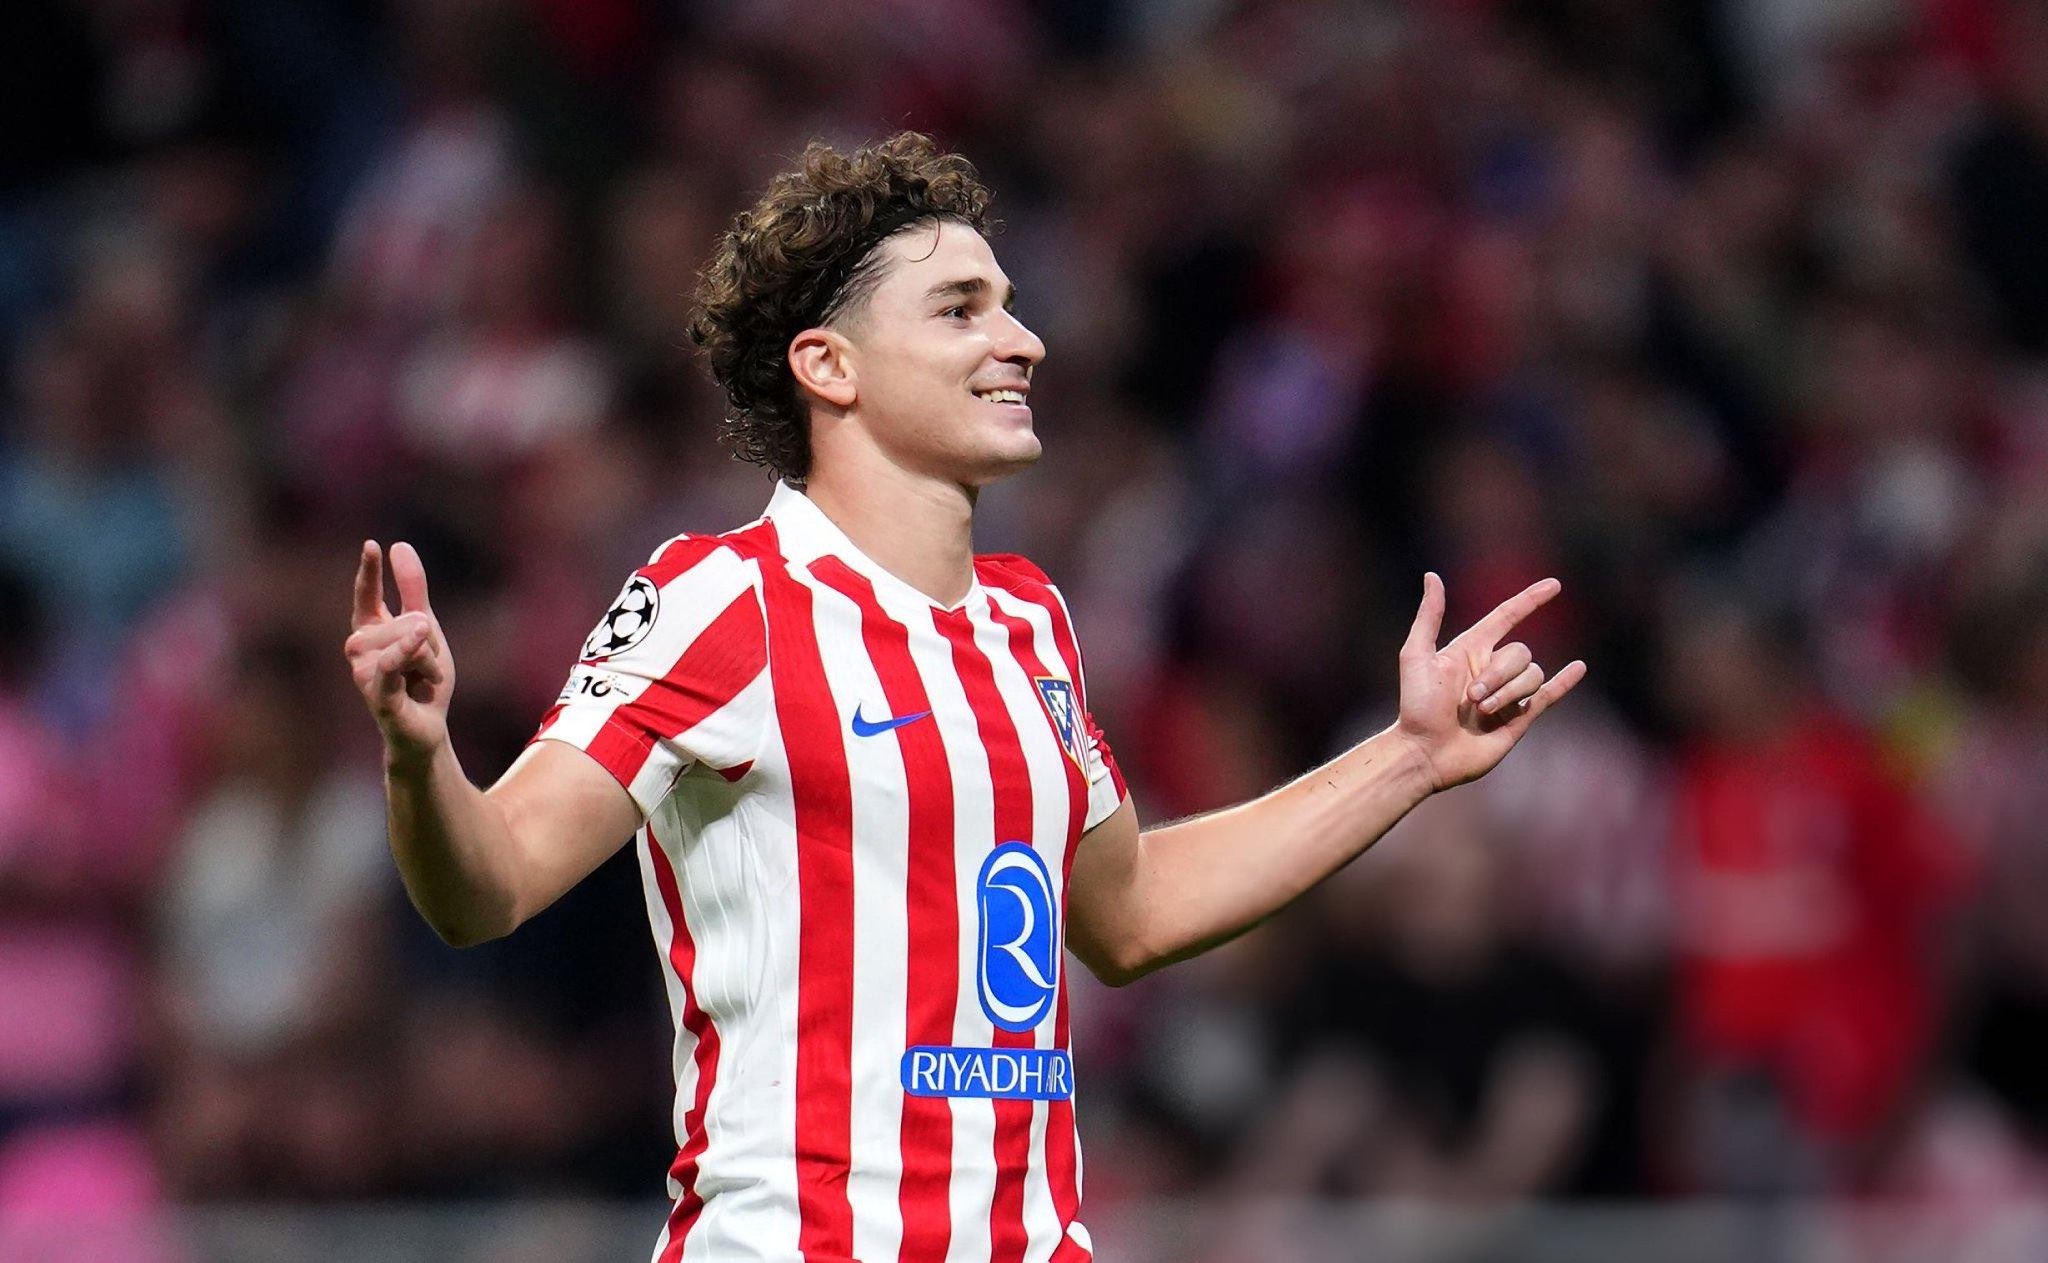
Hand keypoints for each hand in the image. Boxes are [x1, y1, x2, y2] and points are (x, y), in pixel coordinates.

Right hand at [345, 540, 454, 765]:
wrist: (425, 731)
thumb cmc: (421, 681)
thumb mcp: (425, 629)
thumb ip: (412, 590)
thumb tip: (399, 545)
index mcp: (370, 631)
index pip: (367, 595)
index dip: (370, 571)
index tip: (372, 544)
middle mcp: (360, 649)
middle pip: (409, 620)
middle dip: (432, 642)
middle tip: (425, 669)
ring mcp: (365, 672)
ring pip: (412, 640)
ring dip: (432, 661)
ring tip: (423, 682)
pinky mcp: (378, 694)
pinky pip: (393, 663)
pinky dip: (406, 651)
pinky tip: (417, 638)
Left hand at [1394, 572, 1585, 792]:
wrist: (1425, 752)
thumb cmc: (1415, 706)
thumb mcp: (1416, 654)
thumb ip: (1429, 616)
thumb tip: (1432, 576)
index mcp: (1470, 650)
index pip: (1507, 617)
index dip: (1530, 600)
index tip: (1553, 586)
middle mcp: (1491, 669)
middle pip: (1519, 653)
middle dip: (1498, 675)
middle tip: (1469, 698)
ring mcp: (1507, 694)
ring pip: (1532, 676)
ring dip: (1508, 693)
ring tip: (1481, 712)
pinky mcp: (1518, 719)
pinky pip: (1548, 694)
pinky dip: (1565, 682)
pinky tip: (1579, 668)